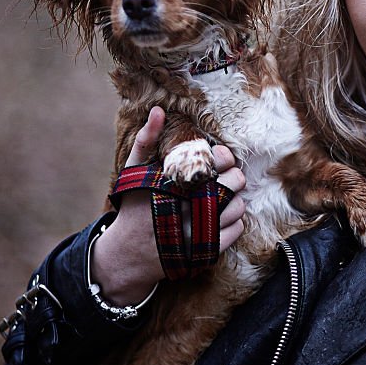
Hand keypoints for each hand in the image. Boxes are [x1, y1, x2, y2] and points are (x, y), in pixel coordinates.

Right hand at [90, 107, 246, 305]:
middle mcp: (190, 205)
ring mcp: (200, 230)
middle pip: (234, 182)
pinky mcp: (206, 251)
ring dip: (233, 201)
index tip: (217, 160)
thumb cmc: (134, 205)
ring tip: (219, 199)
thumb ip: (146, 139)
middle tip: (221, 180)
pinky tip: (219, 219)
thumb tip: (158, 110)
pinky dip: (234, 223)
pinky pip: (237, 230)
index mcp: (177, 181)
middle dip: (232, 178)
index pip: (219, 161)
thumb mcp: (134, 170)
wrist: (127, 254)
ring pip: (239, 206)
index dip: (224, 158)